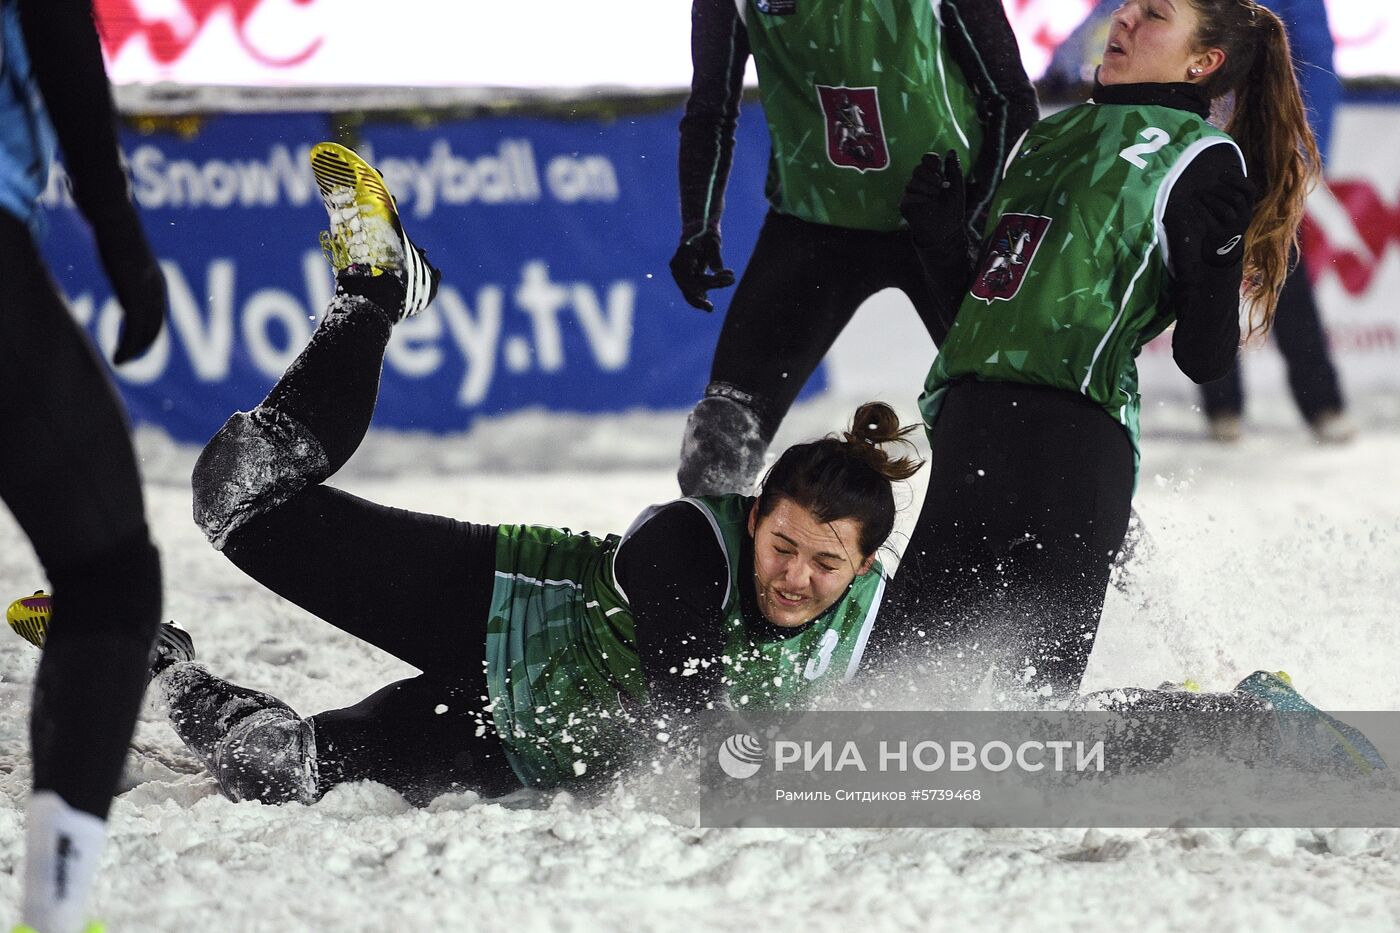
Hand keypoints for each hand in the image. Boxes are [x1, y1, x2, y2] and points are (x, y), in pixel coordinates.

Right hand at [94, 214, 167, 364]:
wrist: (116, 222)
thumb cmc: (117, 233)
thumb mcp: (127, 256)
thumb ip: (129, 270)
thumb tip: (122, 271)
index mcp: (158, 283)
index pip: (158, 317)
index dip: (149, 335)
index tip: (137, 348)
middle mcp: (157, 292)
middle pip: (155, 329)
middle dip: (143, 348)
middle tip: (127, 361)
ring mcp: (147, 296)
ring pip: (145, 334)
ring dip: (133, 352)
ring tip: (119, 364)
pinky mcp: (133, 297)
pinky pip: (132, 331)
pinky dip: (126, 348)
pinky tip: (117, 357)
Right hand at [669, 230, 734, 311]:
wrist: (701, 228)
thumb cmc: (706, 233)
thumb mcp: (713, 242)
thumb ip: (715, 256)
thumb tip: (717, 269)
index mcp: (682, 255)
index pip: (685, 277)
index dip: (693, 288)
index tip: (703, 298)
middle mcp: (679, 266)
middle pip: (687, 287)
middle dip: (699, 299)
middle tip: (709, 308)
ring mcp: (685, 272)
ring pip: (698, 287)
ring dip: (715, 284)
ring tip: (731, 277)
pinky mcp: (693, 276)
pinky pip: (703, 285)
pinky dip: (717, 282)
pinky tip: (730, 277)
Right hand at [900, 150, 967, 257]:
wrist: (947, 231)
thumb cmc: (953, 210)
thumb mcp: (957, 187)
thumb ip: (953, 169)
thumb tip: (951, 150)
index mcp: (933, 177)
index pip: (926, 160)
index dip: (931, 159)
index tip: (938, 164)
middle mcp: (920, 183)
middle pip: (918, 169)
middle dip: (931, 175)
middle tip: (941, 186)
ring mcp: (911, 194)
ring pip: (912, 182)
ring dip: (927, 188)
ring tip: (936, 197)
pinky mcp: (905, 205)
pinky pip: (909, 196)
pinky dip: (921, 198)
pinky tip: (928, 204)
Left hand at [1171, 168, 1254, 271]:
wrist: (1222, 252)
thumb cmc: (1226, 223)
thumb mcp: (1235, 208)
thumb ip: (1233, 190)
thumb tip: (1231, 167)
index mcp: (1248, 208)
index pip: (1250, 190)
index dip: (1237, 179)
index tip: (1222, 173)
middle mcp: (1243, 217)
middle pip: (1236, 198)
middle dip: (1220, 188)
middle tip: (1206, 185)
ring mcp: (1231, 227)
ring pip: (1224, 209)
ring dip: (1209, 198)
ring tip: (1198, 193)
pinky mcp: (1218, 234)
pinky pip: (1209, 219)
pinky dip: (1199, 209)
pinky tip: (1191, 203)